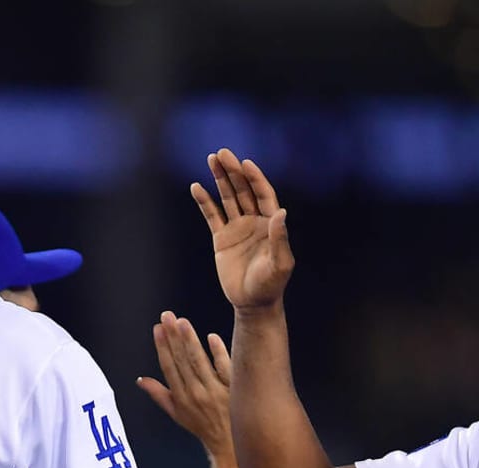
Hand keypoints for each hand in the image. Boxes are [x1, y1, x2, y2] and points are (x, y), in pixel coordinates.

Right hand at [138, 311, 233, 454]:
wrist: (229, 445)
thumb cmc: (204, 427)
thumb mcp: (177, 414)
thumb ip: (159, 395)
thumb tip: (141, 380)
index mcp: (181, 397)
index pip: (169, 367)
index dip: (162, 347)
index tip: (157, 329)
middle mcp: (196, 393)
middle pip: (181, 360)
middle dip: (172, 337)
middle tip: (167, 317)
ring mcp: (215, 391)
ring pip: (199, 362)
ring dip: (189, 341)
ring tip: (182, 322)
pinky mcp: (233, 389)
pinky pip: (224, 368)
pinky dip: (218, 352)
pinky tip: (211, 338)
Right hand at [192, 149, 293, 311]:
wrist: (252, 302)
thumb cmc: (271, 284)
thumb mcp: (280, 263)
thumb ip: (279, 237)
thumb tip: (281, 212)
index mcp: (270, 223)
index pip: (262, 194)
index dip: (254, 178)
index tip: (245, 163)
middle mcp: (254, 220)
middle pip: (243, 190)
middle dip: (233, 171)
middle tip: (222, 153)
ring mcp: (237, 228)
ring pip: (227, 198)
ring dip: (219, 179)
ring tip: (211, 159)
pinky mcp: (222, 238)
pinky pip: (212, 216)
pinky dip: (204, 202)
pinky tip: (196, 187)